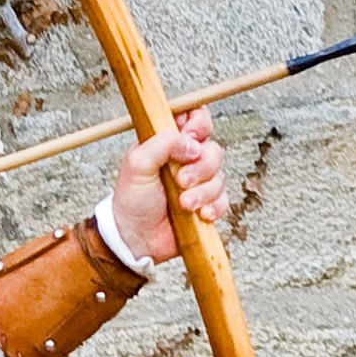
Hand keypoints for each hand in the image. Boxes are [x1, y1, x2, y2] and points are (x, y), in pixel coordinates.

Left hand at [111, 107, 229, 264]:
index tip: (192, 135)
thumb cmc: (131, 200)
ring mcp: (198, 181)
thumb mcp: (136, 165)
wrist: (135, 238)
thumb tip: (191, 142)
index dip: (199, 123)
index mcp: (167, 142)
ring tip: (183, 204)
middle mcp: (185, 159)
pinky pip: (224, 199)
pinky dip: (214, 206)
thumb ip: (161, 144)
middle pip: (213, 149)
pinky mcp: (206, 202)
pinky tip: (200, 215)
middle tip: (181, 180)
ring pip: (220, 175)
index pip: (194, 118)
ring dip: (203, 191)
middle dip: (201, 166)